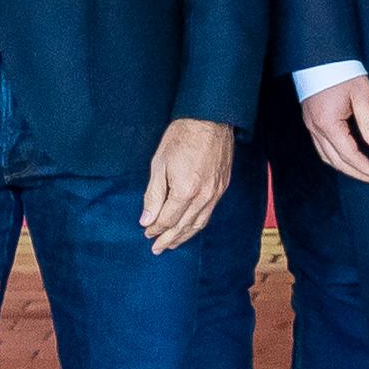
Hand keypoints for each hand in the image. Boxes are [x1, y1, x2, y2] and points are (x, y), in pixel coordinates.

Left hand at [139, 117, 235, 254]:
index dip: (155, 228)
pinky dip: (198, 224)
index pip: (167, 219)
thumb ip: (153, 195)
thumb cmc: (181, 138)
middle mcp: (203, 196)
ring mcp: (215, 193)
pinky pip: (209, 213)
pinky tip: (191, 227)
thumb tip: (146, 220)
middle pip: (183, 226)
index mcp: (185, 191)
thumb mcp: (159, 165)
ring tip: (172, 244)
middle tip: (156, 249)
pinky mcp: (222, 187)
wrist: (210, 120)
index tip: (146, 232)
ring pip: (199, 223)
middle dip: (168, 239)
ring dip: (184, 236)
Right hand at [302, 76, 368, 185]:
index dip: (365, 168)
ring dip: (344, 167)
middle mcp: (315, 128)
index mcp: (328, 123)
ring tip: (363, 172)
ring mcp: (310, 125)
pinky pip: (321, 146)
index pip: (348, 155)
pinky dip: (335, 157)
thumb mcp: (362, 95)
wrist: (320, 54)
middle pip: (336, 160)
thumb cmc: (342, 70)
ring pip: (326, 156)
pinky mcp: (311, 120)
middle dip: (356, 173)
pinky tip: (347, 158)